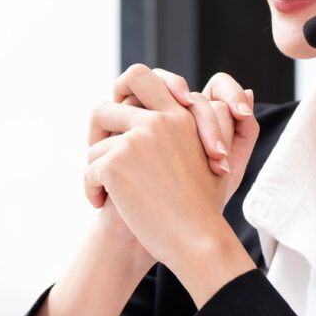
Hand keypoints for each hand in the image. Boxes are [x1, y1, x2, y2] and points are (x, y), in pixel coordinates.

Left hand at [83, 65, 244, 270]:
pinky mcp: (116, 163)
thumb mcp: (216, 157)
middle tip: (100, 155)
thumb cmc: (205, 206)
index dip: (120, 93)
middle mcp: (158, 120)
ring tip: (107, 191)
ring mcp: (136, 140)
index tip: (119, 125)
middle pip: (102, 107)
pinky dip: (91, 190)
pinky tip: (103, 204)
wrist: (197, 239)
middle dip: (95, 132)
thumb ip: (209, 125)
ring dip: (96, 170)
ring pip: (94, 146)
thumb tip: (225, 95)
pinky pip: (89, 170)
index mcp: (179, 114)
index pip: (139, 76)